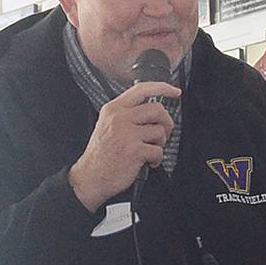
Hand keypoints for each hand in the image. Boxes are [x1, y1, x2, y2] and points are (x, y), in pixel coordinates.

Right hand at [68, 82, 179, 211]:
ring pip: (160, 130)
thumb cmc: (102, 153)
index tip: (175, 92)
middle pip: (158, 109)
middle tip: (162, 134)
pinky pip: (158, 151)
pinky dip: (156, 159)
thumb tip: (154, 109)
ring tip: (149, 150)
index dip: (163, 88)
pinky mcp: (134, 150)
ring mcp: (127, 134)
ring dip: (160, 143)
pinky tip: (147, 162)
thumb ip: (127, 113)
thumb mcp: (107, 124)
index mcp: (113, 109)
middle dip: (166, 123)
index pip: (142, 89)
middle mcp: (119, 118)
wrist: (90, 177)